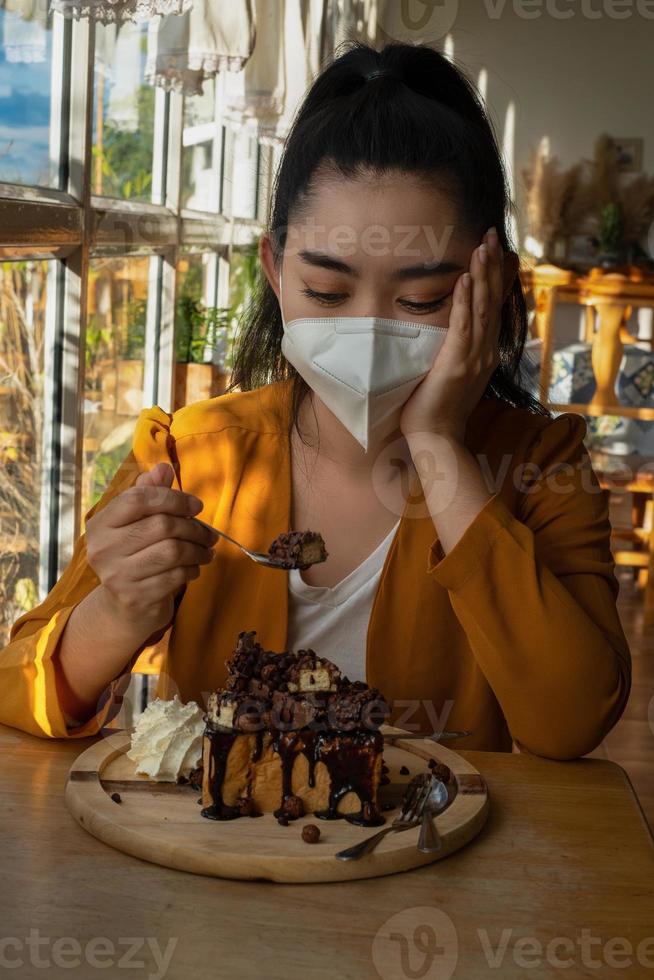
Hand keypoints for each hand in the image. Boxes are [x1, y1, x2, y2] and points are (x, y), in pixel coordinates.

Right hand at [85, 461, 218, 632]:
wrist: (125, 606)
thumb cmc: (136, 554)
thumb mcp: (137, 522)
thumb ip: (149, 493)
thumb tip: (164, 467)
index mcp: (100, 524)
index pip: (138, 499)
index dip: (173, 498)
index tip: (197, 505)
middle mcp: (103, 548)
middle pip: (161, 525)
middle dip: (193, 527)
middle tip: (209, 534)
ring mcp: (116, 575)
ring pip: (172, 551)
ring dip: (198, 550)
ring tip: (207, 550)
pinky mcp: (135, 597)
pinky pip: (176, 576)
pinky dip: (192, 570)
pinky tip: (194, 568)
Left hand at [400, 226, 505, 444]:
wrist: (437, 438)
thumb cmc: (438, 408)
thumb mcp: (452, 372)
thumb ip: (456, 350)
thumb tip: (452, 331)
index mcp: (486, 351)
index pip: (494, 306)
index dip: (497, 276)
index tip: (499, 249)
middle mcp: (486, 351)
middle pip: (492, 300)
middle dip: (492, 265)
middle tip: (493, 234)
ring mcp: (474, 358)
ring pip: (481, 309)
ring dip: (481, 275)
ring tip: (482, 246)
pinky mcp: (457, 365)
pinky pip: (462, 327)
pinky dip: (463, 302)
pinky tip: (464, 280)